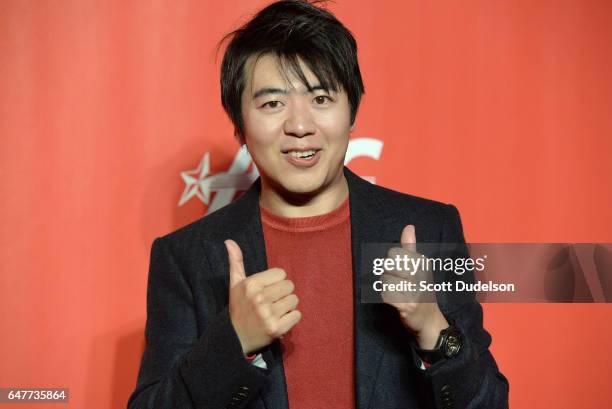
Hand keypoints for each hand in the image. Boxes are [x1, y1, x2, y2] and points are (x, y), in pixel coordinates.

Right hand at [225, 239, 301, 354]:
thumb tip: (229, 241)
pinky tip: (280, 321)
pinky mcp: (276, 329)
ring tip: (275, 312)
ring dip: (288, 306)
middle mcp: (259, 298)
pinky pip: (297, 315)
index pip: (281, 273)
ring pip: (294, 300)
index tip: (267, 291)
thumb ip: (236, 262)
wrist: (234, 338)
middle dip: (283, 294)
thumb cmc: (238, 308)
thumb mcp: (235, 284)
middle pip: (290, 286)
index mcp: (251, 284)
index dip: (276, 282)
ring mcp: (268, 314)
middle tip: (272, 302)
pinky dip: (291, 319)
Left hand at [382, 225, 448, 348]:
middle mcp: (420, 274)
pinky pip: (385, 295)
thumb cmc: (421, 290)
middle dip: (387, 275)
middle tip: (399, 284)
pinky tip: (397, 302)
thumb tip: (409, 226)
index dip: (391, 262)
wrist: (430, 321)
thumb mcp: (419, 266)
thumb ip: (410, 247)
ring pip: (384, 280)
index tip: (401, 272)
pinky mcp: (407, 305)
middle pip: (386, 265)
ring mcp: (415, 290)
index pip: (393, 253)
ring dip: (387, 288)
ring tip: (399, 293)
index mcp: (422, 262)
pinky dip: (387, 299)